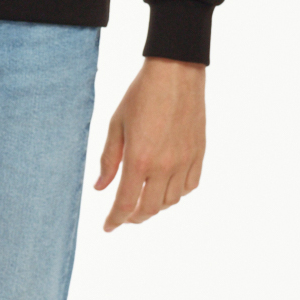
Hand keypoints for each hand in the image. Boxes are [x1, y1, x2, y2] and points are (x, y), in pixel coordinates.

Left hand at [95, 59, 205, 229]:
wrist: (176, 72)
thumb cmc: (141, 95)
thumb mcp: (116, 125)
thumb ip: (109, 159)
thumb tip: (100, 187)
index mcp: (139, 159)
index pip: (125, 203)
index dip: (115, 220)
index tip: (108, 226)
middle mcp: (164, 165)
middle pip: (150, 208)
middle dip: (134, 217)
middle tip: (124, 216)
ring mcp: (184, 160)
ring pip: (171, 201)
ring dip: (156, 206)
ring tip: (144, 199)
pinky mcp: (199, 153)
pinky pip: (190, 185)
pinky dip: (177, 193)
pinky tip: (167, 187)